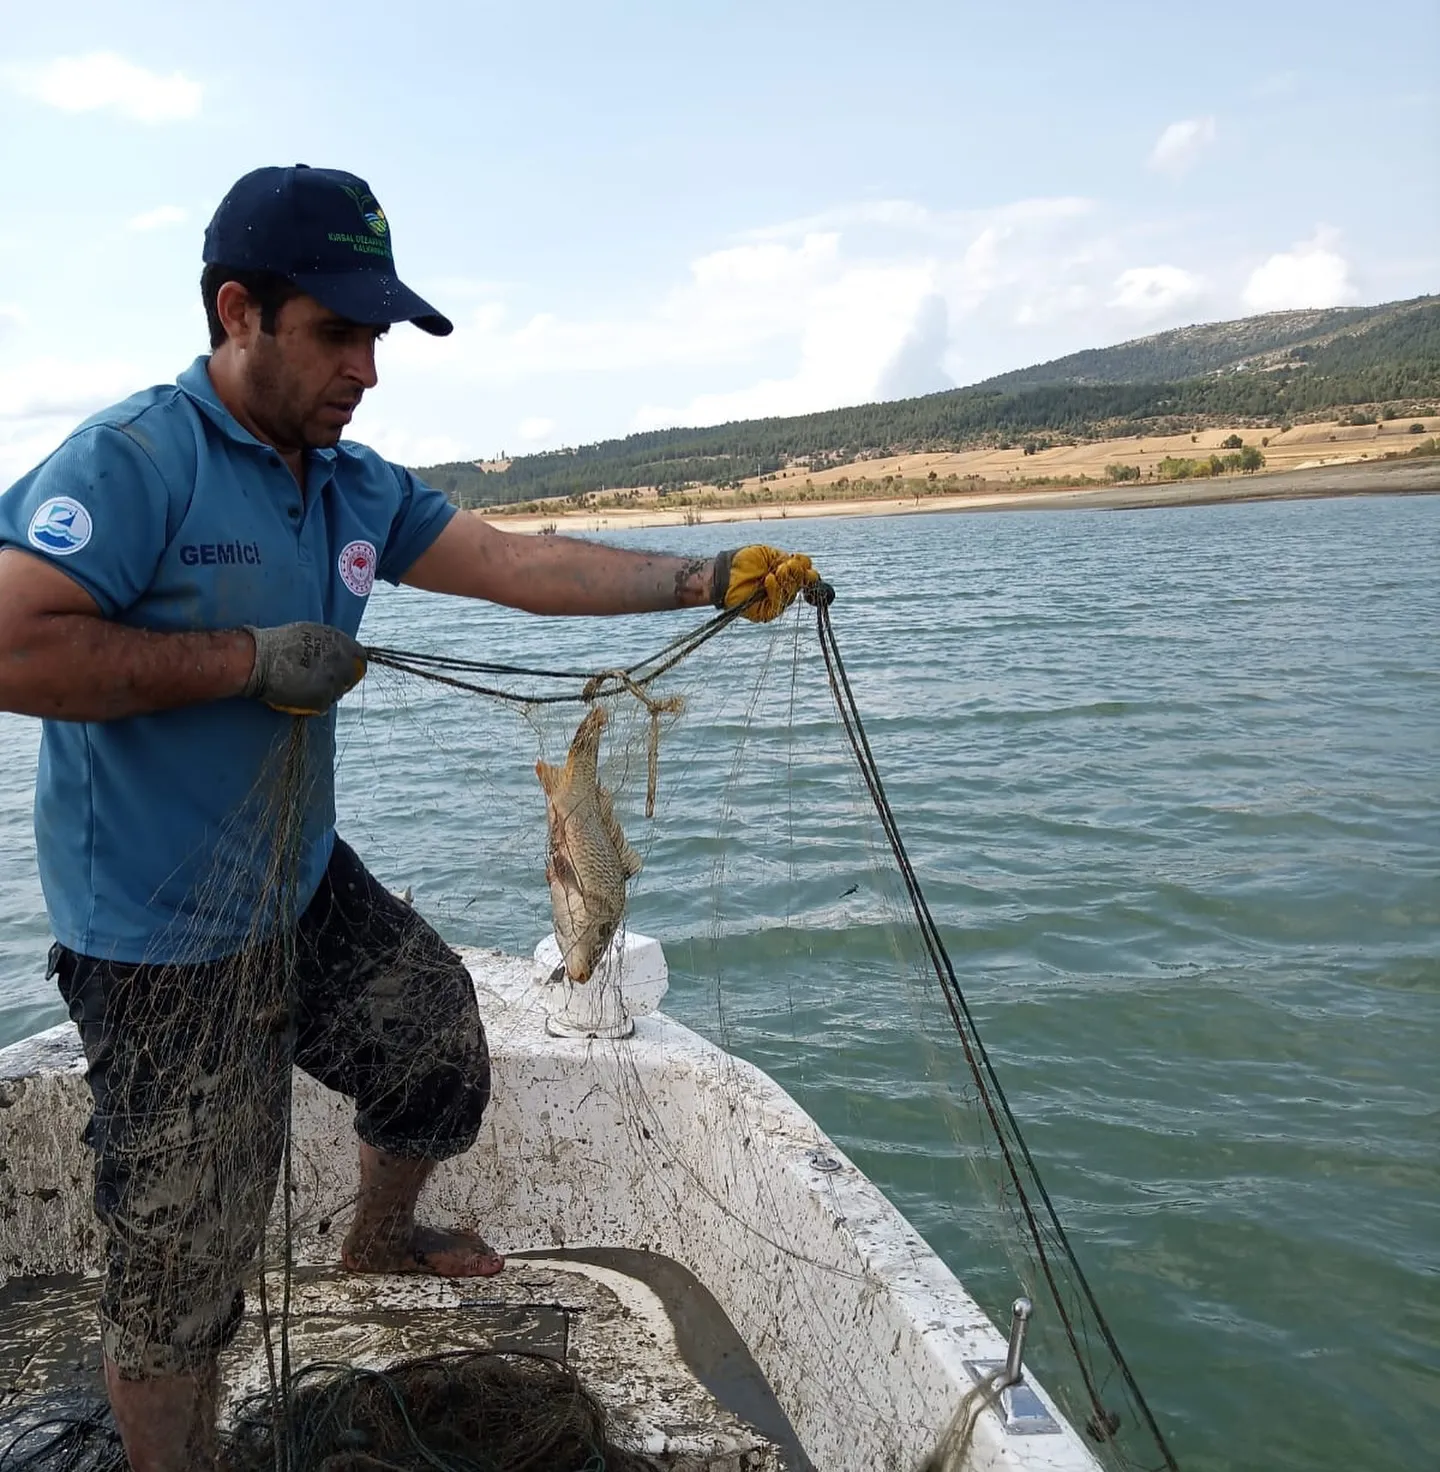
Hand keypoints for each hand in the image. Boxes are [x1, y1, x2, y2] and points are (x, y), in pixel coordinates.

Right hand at [242, 622, 366, 714]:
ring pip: (337, 692)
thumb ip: (329, 643)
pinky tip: (300, 696)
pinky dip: (315, 703)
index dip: (353, 664)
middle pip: (350, 677)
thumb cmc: (278, 643)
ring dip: (327, 692)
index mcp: (340, 643)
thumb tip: (338, 651)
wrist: (259, 660)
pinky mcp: (322, 700)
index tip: (346, 669)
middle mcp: (341, 662)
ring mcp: (333, 682)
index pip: (360, 657)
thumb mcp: (309, 633)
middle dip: (340, 680)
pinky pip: (324, 704)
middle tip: (323, 681)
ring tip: (305, 687)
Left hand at [711, 545, 820, 622]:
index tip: (800, 560)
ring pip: (791, 594)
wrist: (725, 571)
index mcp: (786, 576)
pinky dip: (775, 589)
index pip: (804, 575)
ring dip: (787, 580)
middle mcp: (783, 590)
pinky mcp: (767, 613)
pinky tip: (769, 578)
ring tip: (778, 570)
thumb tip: (807, 566)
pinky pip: (777, 604)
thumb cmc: (744, 561)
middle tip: (788, 565)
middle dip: (797, 573)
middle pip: (800, 585)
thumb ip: (788, 560)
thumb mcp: (769, 555)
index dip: (805, 568)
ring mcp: (776, 602)